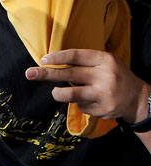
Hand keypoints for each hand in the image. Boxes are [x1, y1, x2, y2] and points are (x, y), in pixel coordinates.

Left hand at [25, 49, 150, 122]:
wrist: (136, 98)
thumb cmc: (113, 76)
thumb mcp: (104, 63)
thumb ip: (83, 62)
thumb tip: (50, 62)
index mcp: (105, 60)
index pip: (77, 56)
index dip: (58, 57)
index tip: (43, 59)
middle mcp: (105, 76)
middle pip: (69, 74)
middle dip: (46, 74)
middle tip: (29, 74)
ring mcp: (104, 94)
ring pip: (70, 94)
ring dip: (58, 93)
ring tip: (56, 92)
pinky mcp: (102, 109)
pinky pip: (80, 106)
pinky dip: (79, 103)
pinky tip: (89, 101)